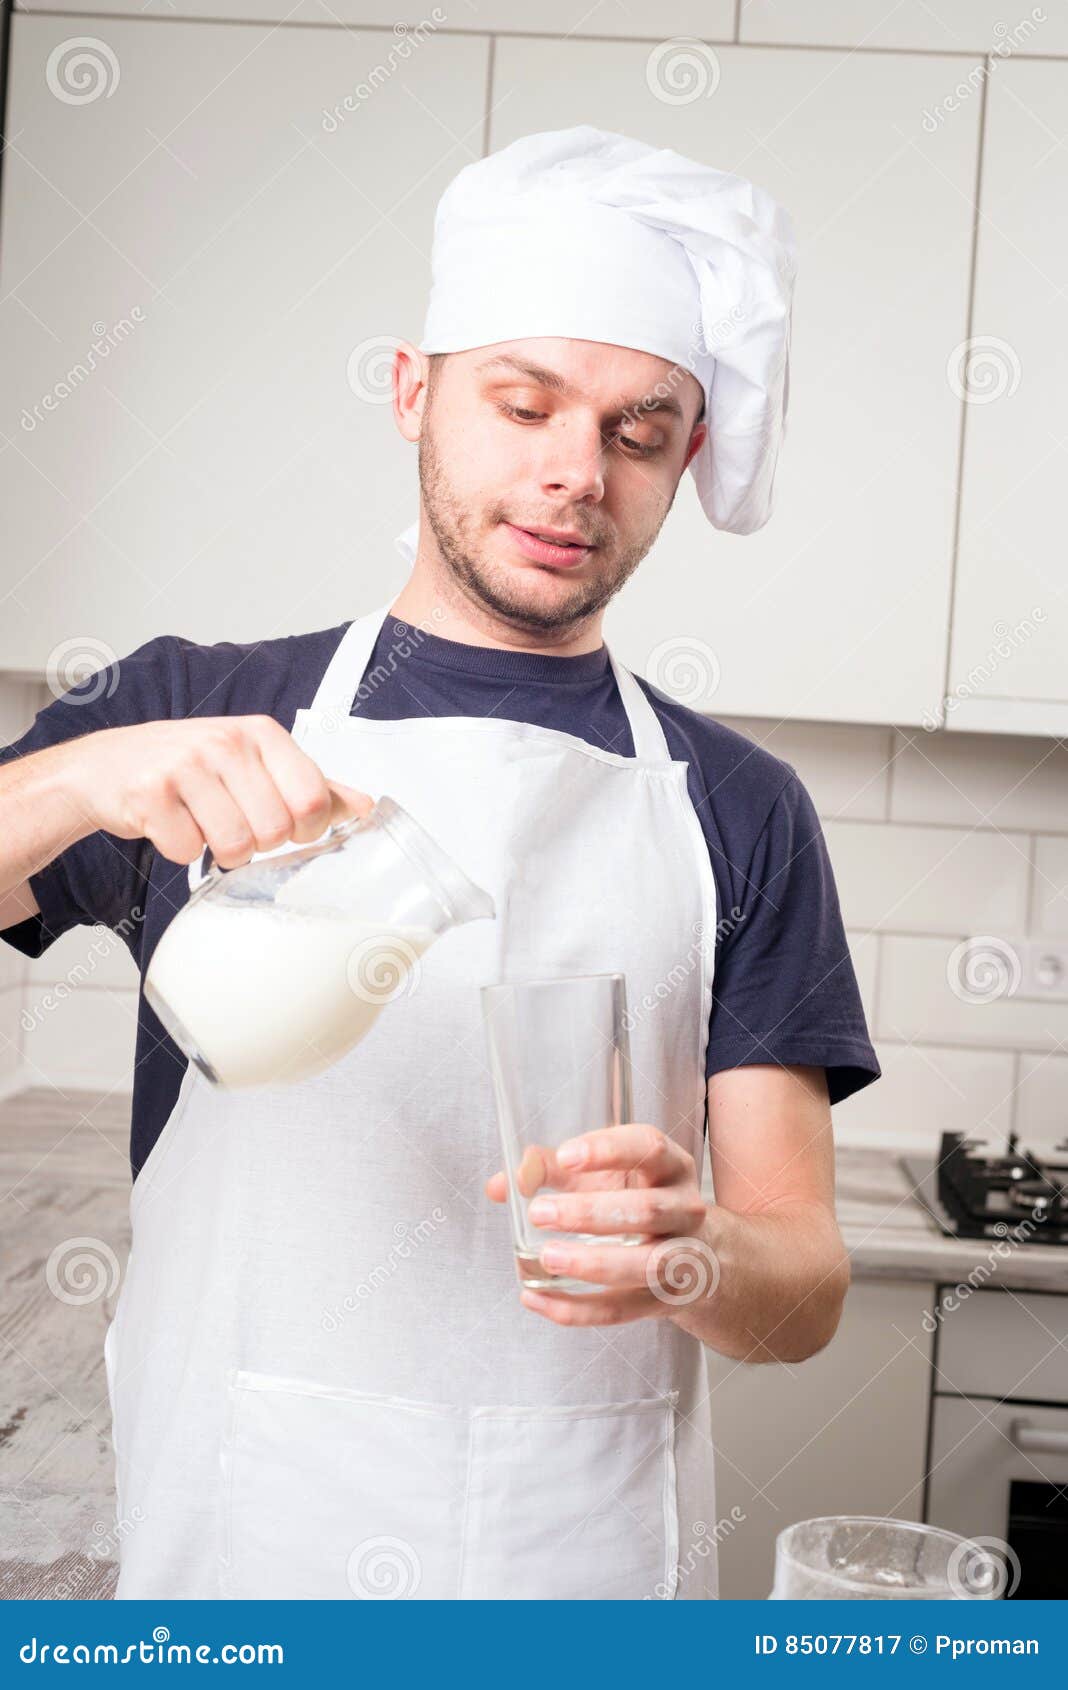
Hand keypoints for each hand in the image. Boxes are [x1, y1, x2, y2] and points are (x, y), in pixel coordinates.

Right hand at [68, 717, 372, 869]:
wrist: (106, 767)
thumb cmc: (190, 768)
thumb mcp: (255, 764)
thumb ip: (311, 786)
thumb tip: (366, 807)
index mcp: (261, 733)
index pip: (313, 799)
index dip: (305, 829)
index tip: (286, 826)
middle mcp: (226, 741)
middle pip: (275, 830)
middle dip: (258, 844)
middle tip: (235, 825)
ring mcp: (185, 764)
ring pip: (234, 846)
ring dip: (220, 852)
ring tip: (204, 825)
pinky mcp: (149, 793)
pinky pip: (188, 851)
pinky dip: (182, 851)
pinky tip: (171, 824)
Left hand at [484, 1123, 719, 1325]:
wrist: (695, 1253)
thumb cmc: (638, 1200)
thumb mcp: (605, 1176)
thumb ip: (552, 1171)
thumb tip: (501, 1183)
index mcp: (671, 1167)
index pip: (649, 1148)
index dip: (608, 1150)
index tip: (566, 1156)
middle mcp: (685, 1210)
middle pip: (647, 1210)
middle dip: (590, 1212)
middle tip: (540, 1212)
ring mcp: (682, 1259)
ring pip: (644, 1264)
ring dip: (592, 1263)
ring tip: (547, 1256)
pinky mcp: (664, 1301)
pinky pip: (621, 1310)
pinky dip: (576, 1309)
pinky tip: (537, 1297)